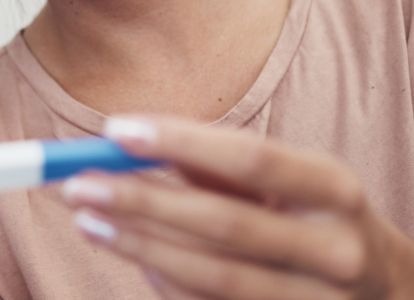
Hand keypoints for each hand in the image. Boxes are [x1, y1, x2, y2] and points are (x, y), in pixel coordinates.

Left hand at [62, 117, 413, 299]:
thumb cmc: (330, 231)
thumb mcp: (297, 188)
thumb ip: (225, 167)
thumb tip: (138, 142)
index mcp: (334, 190)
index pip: (250, 159)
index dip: (180, 142)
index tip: (115, 129)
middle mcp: (336, 249)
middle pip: (224, 223)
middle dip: (142, 201)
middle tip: (77, 184)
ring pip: (215, 277)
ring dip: (142, 247)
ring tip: (89, 220)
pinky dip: (172, 287)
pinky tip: (139, 264)